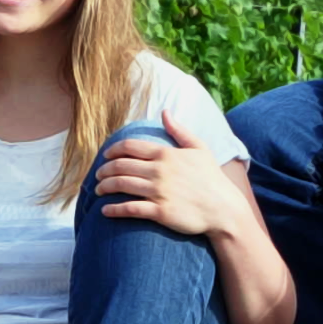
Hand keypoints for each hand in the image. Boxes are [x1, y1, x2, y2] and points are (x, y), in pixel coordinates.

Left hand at [95, 114, 245, 235]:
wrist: (224, 209)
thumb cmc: (212, 178)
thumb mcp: (200, 148)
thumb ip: (179, 130)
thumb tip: (165, 112)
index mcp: (166, 154)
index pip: (130, 147)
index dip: (112, 150)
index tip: (105, 156)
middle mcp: (159, 171)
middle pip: (120, 166)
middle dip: (104, 170)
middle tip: (98, 175)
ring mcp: (159, 191)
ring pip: (121, 185)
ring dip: (104, 187)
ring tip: (99, 190)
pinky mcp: (160, 212)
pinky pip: (130, 209)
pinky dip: (113, 210)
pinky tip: (105, 211)